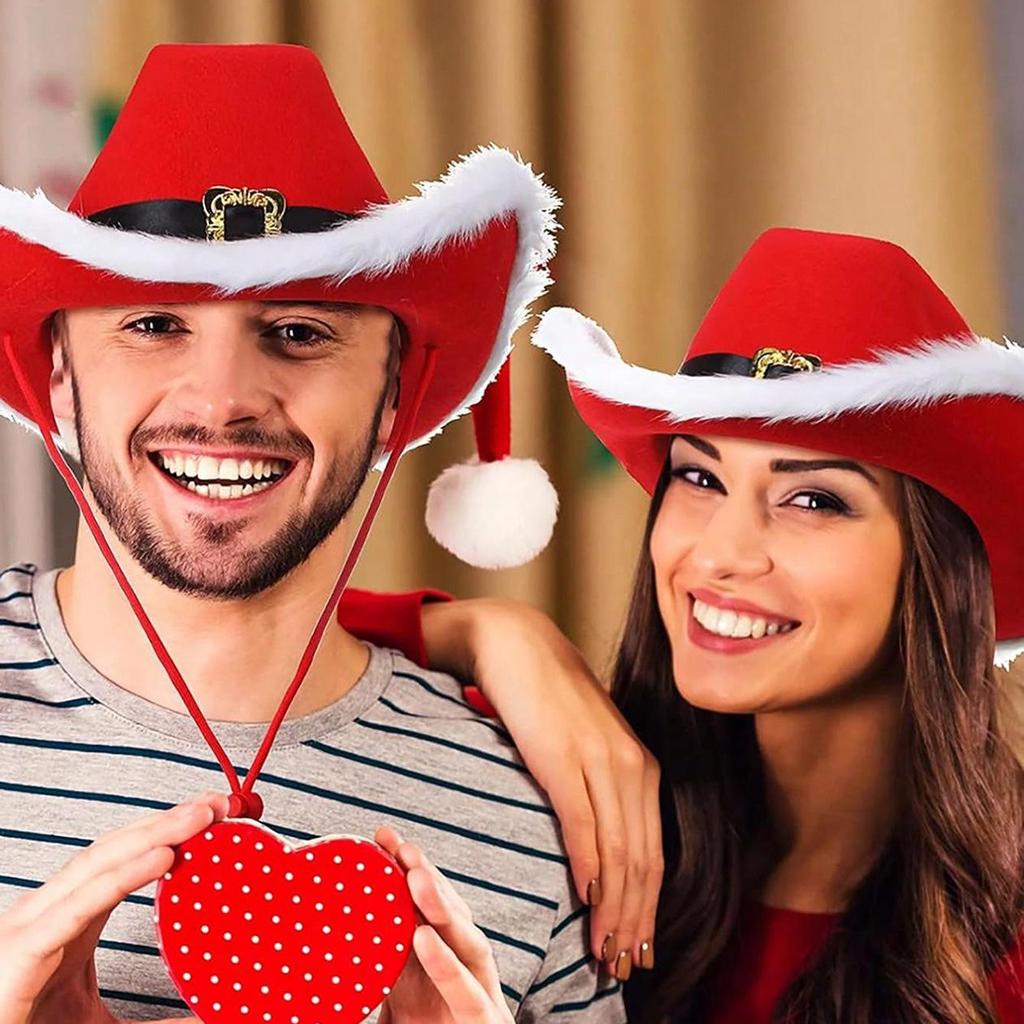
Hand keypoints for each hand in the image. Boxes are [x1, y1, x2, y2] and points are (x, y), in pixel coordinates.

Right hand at [0, 791, 228, 1023]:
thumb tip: (207, 1021)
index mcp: (68, 920)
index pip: (123, 857)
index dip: (166, 829)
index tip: (216, 812)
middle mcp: (50, 912)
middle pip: (117, 850)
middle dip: (168, 819)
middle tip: (220, 802)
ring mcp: (31, 926)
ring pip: (101, 864)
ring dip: (154, 832)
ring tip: (202, 815)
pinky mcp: (22, 951)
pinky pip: (81, 904)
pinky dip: (124, 876)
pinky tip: (163, 855)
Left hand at [376, 826, 513, 1023]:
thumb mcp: (386, 1010)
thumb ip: (361, 982)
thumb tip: (303, 963)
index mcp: (436, 969)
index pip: (424, 911)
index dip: (407, 871)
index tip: (380, 837)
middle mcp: (462, 977)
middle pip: (450, 919)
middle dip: (428, 876)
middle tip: (398, 844)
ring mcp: (479, 1001)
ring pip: (470, 944)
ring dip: (444, 906)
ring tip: (413, 875)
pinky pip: (469, 995)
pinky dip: (448, 966)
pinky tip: (423, 937)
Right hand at [421, 598, 662, 976]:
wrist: (519, 646)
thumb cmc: (551, 700)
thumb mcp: (590, 748)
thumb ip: (602, 791)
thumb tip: (600, 850)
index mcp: (644, 769)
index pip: (655, 856)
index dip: (649, 910)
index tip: (640, 950)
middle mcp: (633, 769)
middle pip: (643, 864)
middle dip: (635, 922)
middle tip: (624, 966)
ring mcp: (602, 764)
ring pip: (619, 855)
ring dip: (613, 909)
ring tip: (605, 951)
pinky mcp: (566, 760)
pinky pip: (584, 826)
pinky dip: (588, 869)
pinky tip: (585, 899)